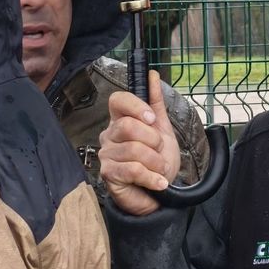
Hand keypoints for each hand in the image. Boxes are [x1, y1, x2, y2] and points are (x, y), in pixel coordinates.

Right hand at [99, 71, 180, 215]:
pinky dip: (152, 177)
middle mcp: (109, 135)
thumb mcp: (162, 130)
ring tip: (160, 169)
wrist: (159, 194)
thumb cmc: (157, 161)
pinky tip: (159, 182)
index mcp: (120, 120)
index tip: (152, 119)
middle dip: (153, 140)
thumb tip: (152, 75)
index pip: (117, 100)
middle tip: (160, 151)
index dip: (136, 106)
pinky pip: (132, 169)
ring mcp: (106, 155)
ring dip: (156, 161)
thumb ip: (156, 103)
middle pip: (128, 126)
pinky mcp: (108, 175)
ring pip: (133, 149)